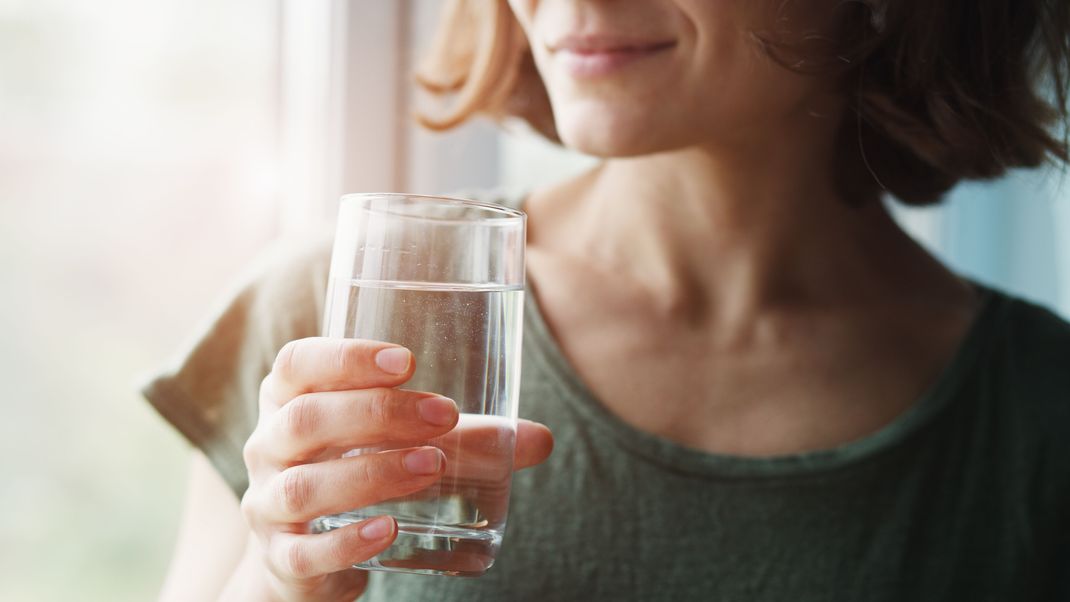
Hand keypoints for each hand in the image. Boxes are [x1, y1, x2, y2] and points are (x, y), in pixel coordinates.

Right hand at [237, 338, 553, 600]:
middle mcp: (268, 448)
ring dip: (371, 473)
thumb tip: (540, 439)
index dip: (345, 357)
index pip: (298, 364)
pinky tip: (389, 530)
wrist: (305, 557)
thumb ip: (465, 440)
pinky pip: (304, 552)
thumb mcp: (400, 446)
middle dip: (376, 413)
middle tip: (442, 415)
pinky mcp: (282, 560)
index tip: (407, 360)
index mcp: (289, 401)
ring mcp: (268, 506)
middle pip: (304, 420)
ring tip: (431, 466)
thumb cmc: (356, 473)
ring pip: (304, 486)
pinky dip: (347, 542)